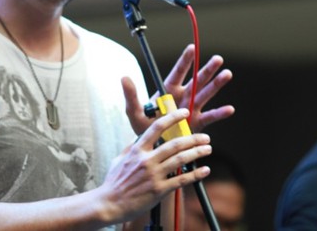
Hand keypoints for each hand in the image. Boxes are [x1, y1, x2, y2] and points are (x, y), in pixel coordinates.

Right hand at [98, 108, 211, 223]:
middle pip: (175, 144)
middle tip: (205, 137)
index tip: (185, 112)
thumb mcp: (120, 159)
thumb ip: (132, 148)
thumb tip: (139, 139)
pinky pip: (181, 180)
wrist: (109, 204)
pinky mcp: (159, 190)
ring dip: (197, 153)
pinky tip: (204, 170)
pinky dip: (195, 174)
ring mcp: (154, 175)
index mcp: (138, 150)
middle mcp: (147, 160)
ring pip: (181, 160)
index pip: (157, 127)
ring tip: (207, 149)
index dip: (173, 117)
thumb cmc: (114, 182)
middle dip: (193, 139)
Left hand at [122, 44, 234, 134]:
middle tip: (218, 59)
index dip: (184, 61)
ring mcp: (191, 108)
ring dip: (216, 84)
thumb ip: (131, 96)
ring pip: (206, 94)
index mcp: (168, 90)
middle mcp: (182, 96)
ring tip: (227, 74)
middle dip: (207, 69)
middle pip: (196, 80)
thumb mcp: (134, 112)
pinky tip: (229, 109)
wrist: (153, 146)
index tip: (192, 48)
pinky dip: (219, 113)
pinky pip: (210, 116)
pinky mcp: (197, 122)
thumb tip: (123, 77)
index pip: (178, 72)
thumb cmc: (144, 127)